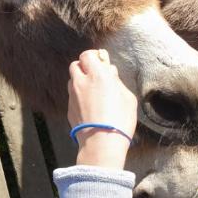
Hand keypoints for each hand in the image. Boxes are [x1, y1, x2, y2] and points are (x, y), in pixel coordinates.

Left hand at [68, 49, 137, 168]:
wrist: (101, 142)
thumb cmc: (119, 119)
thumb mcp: (127, 97)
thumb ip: (116, 81)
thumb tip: (110, 72)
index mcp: (98, 75)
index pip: (87, 55)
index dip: (93, 56)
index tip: (101, 61)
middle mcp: (81, 82)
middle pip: (75, 65)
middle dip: (84, 67)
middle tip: (95, 75)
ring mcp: (72, 95)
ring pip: (72, 80)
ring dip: (80, 80)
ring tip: (92, 91)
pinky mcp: (69, 108)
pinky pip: (72, 96)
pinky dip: (78, 96)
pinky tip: (89, 106)